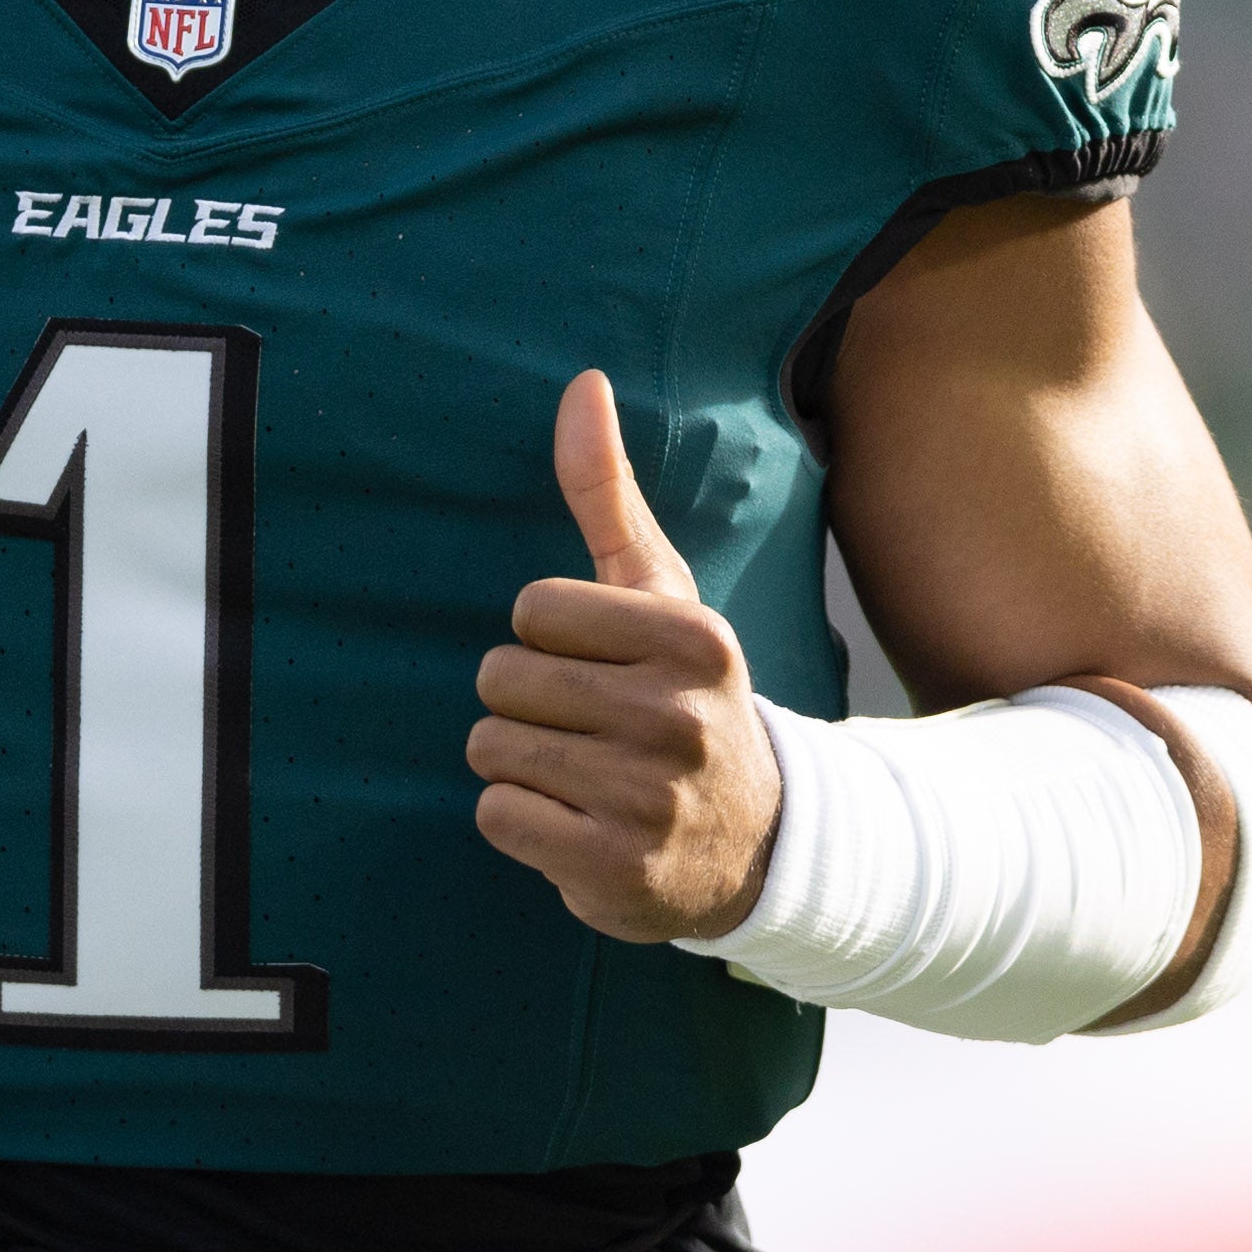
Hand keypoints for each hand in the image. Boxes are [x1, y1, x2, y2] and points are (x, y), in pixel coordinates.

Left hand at [468, 371, 784, 941]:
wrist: (761, 845)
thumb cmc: (685, 699)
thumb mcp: (663, 597)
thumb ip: (607, 494)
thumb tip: (581, 382)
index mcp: (691, 637)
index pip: (531, 609)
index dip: (545, 640)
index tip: (598, 667)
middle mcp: (677, 716)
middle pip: (500, 679)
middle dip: (525, 704)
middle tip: (587, 728)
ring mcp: (648, 798)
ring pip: (490, 748)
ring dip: (518, 765)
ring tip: (583, 777)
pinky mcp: (615, 870)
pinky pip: (496, 817)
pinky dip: (520, 823)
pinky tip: (576, 825)